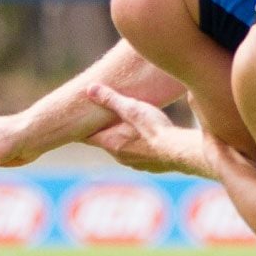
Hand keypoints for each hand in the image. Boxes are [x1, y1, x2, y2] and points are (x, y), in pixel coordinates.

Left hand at [82, 82, 198, 174]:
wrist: (179, 152)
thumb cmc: (154, 128)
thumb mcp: (131, 108)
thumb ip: (110, 99)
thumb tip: (89, 89)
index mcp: (110, 143)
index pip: (87, 137)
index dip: (81, 129)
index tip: (76, 123)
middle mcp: (119, 157)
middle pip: (105, 143)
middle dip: (104, 132)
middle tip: (103, 119)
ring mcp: (134, 164)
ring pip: (122, 150)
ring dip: (123, 140)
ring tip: (128, 128)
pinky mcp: (149, 167)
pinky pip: (138, 156)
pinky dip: (139, 148)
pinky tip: (148, 140)